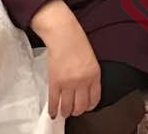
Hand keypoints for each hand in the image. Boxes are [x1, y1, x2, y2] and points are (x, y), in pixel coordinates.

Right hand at [32, 0, 100, 117]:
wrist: (64, 35)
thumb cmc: (78, 44)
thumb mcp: (91, 60)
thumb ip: (90, 76)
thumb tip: (85, 91)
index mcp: (95, 75)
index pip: (95, 98)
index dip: (90, 106)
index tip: (86, 108)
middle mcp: (83, 81)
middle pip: (81, 106)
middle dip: (77, 111)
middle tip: (73, 111)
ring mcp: (68, 83)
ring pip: (67, 107)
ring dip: (65, 112)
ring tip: (64, 113)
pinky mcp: (55, 82)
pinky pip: (54, 101)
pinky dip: (53, 110)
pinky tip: (53, 113)